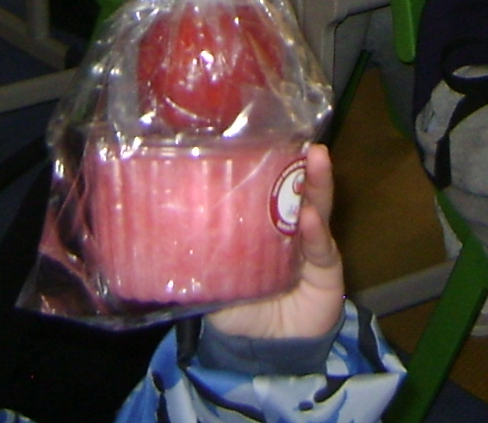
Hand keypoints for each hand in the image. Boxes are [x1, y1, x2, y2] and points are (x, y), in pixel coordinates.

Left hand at [204, 144, 345, 344]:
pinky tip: (312, 218)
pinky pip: (322, 248)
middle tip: (302, 139)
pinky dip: (316, 233)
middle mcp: (289, 228)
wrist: (266, 351)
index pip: (267, 188)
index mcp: (262, 226)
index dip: (269, 163)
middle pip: (296, 189)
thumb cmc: (241, 312)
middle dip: (300, 163)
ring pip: (318, 207)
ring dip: (319, 183)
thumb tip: (160, 234)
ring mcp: (310, 246)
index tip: (264, 136)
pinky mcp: (327, 270)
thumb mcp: (214, 284)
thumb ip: (199, 261)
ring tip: (317, 158)